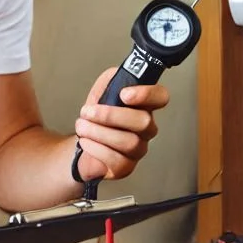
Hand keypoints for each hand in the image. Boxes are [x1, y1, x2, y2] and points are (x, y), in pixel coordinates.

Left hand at [73, 68, 168, 182]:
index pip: (161, 97)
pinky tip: (86, 142)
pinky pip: (117, 160)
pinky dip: (97, 148)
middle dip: (111, 115)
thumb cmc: (96, 117)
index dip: (148, 94)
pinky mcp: (125, 167)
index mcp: (143, 106)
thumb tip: (118, 75)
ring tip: (82, 127)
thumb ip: (111, 79)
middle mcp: (145, 128)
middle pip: (143, 121)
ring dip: (99, 132)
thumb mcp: (102, 91)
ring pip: (129, 142)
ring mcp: (138, 149)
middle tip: (88, 112)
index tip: (124, 94)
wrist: (82, 142)